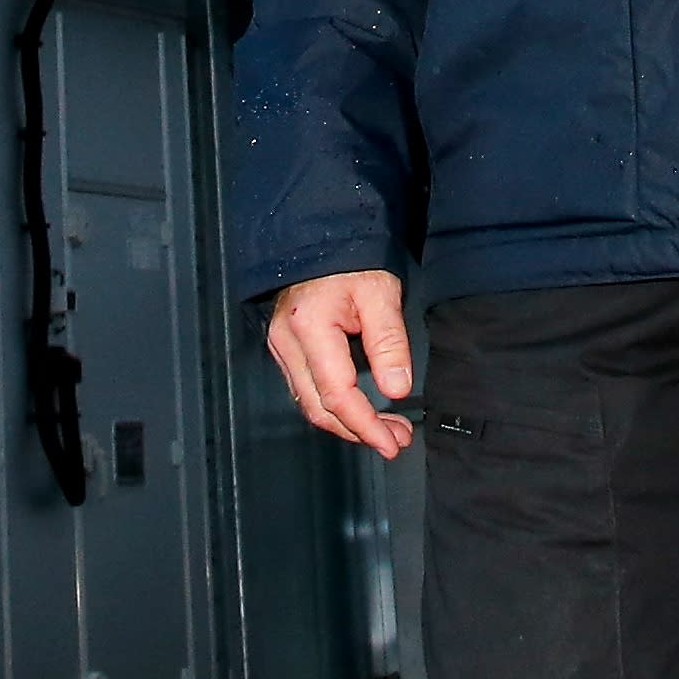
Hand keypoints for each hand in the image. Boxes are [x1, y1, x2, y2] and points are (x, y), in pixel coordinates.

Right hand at [263, 269, 415, 454]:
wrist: (320, 236)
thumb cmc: (350, 258)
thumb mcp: (380, 293)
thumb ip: (389, 342)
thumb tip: (397, 389)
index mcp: (309, 326)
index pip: (337, 394)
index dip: (365, 425)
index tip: (392, 441)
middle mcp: (287, 342)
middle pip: (318, 408)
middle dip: (358, 432)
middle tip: (395, 440)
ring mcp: (281, 346)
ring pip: (310, 403)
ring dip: (347, 423)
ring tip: (386, 429)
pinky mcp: (285, 348)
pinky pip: (306, 389)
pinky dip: (334, 406)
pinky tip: (360, 410)